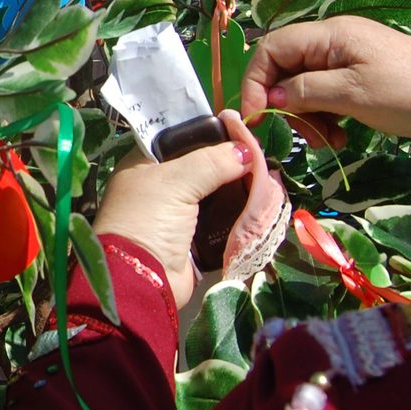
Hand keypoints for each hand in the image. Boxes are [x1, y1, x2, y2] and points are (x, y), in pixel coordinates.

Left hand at [93, 111, 260, 306]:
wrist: (142, 280)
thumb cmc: (148, 220)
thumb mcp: (175, 182)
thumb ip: (211, 162)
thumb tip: (245, 150)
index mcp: (145, 165)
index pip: (180, 139)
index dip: (208, 134)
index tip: (240, 129)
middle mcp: (160, 187)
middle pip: (203, 167)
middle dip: (231, 164)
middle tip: (262, 156)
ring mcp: (179, 214)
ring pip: (217, 194)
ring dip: (240, 189)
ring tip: (269, 178)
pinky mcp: (195, 239)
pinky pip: (223, 219)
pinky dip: (241, 213)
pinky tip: (263, 203)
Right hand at [240, 17, 410, 151]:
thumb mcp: (352, 94)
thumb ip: (304, 92)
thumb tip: (267, 98)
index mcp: (331, 34)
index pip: (271, 48)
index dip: (255, 80)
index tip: (256, 117)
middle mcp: (335, 42)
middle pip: (285, 69)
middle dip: (285, 104)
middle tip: (302, 137)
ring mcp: (350, 61)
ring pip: (305, 86)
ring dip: (307, 116)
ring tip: (329, 142)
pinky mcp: (363, 80)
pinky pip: (327, 96)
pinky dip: (326, 118)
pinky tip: (340, 138)